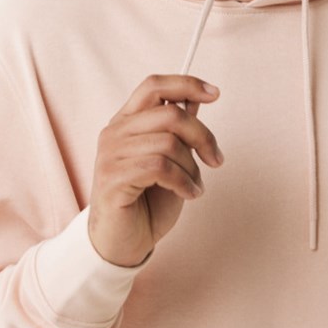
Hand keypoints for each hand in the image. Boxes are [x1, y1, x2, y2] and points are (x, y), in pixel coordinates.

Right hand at [88, 74, 223, 267]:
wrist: (123, 244)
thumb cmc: (147, 203)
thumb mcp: (171, 161)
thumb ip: (177, 131)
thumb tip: (195, 100)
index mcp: (126, 122)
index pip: (154, 86)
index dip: (186, 84)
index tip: (215, 94)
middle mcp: (115, 132)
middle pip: (170, 113)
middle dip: (203, 135)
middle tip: (216, 159)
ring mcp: (111, 154)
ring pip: (169, 143)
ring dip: (192, 168)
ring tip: (194, 186)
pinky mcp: (113, 178)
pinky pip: (161, 167)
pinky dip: (184, 182)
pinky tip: (189, 194)